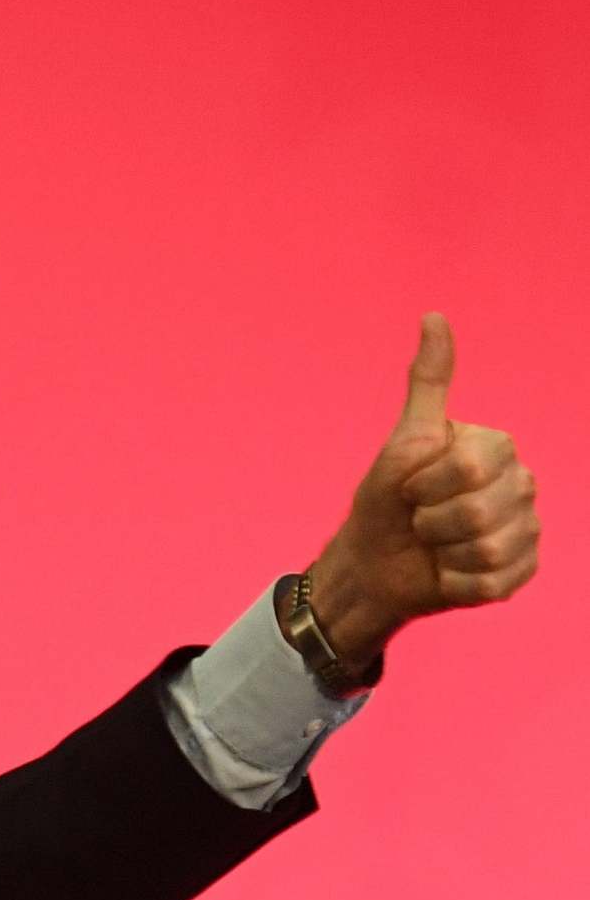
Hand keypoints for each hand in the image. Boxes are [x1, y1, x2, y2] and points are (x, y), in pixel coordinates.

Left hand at [305, 313, 540, 664]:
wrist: (374, 560)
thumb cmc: (387, 497)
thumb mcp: (404, 440)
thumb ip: (429, 383)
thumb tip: (433, 315)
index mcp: (499, 450)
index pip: (471, 467)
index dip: (426, 483)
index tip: (412, 486)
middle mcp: (523, 486)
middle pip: (478, 511)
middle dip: (430, 520)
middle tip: (419, 518)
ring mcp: (526, 531)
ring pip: (488, 550)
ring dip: (442, 552)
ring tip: (434, 544)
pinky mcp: (520, 573)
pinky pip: (492, 583)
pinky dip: (455, 583)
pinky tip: (447, 572)